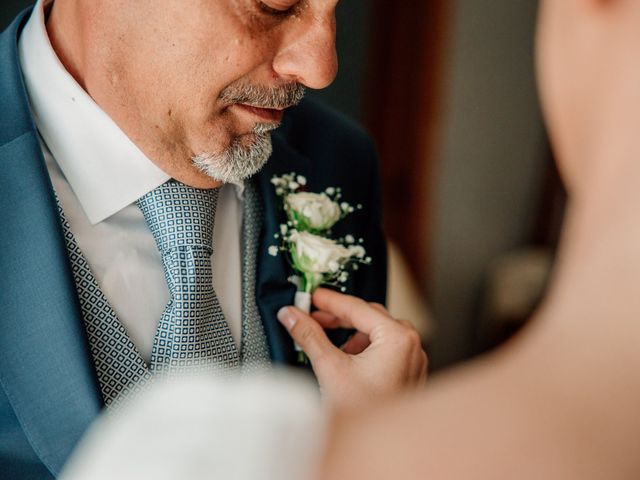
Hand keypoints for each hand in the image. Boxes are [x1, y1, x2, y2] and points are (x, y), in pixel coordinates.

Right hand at [277, 288, 427, 409]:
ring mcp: (412, 360)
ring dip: (351, 331)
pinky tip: (345, 356)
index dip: (330, 301)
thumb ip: (309, 335)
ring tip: (327, 338)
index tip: (312, 296)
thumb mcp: (330, 368)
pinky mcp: (407, 373)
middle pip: (369, 316)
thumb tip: (292, 315)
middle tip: (314, 316)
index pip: (357, 307)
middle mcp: (410, 345)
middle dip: (339, 317)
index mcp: (397, 337)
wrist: (380, 446)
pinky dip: (363, 346)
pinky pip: (385, 348)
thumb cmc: (366, 412)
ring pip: (377, 332)